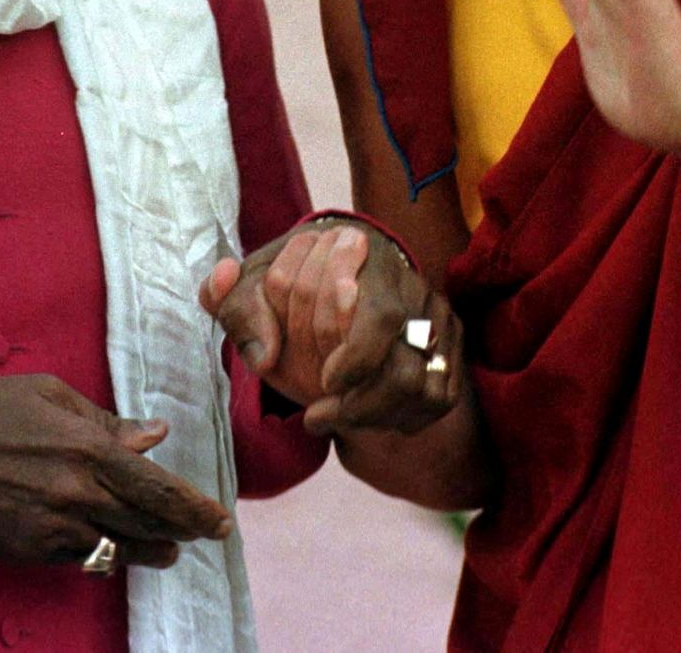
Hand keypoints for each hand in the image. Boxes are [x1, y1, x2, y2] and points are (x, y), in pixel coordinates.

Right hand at [0, 375, 231, 567]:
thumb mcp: (50, 396)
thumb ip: (106, 422)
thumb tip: (153, 435)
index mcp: (88, 448)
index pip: (158, 488)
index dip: (194, 508)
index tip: (219, 519)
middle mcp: (77, 493)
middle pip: (148, 525)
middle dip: (183, 532)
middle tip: (205, 535)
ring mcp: (53, 527)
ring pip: (118, 549)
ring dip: (148, 550)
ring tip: (166, 548)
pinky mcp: (29, 549)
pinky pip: (80, 559)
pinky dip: (102, 555)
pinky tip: (112, 548)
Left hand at [201, 221, 460, 436]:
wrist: (338, 279)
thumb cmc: (291, 288)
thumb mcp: (254, 288)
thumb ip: (232, 296)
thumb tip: (237, 307)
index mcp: (365, 260)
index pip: (381, 317)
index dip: (356, 360)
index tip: (322, 384)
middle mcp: (409, 287)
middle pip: (406, 366)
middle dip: (359, 405)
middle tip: (315, 417)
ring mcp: (434, 318)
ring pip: (424, 389)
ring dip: (376, 417)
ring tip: (333, 418)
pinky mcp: (448, 348)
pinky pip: (438, 398)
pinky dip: (403, 420)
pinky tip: (367, 417)